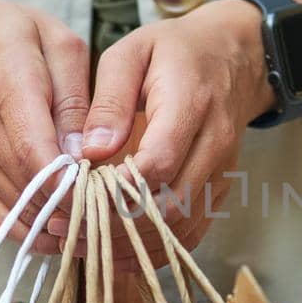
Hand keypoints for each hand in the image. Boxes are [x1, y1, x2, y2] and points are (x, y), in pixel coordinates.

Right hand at [0, 0, 90, 254]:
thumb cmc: (15, 35)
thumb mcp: (59, 44)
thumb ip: (74, 99)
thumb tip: (85, 154)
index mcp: (8, 85)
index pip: (34, 149)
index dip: (69, 183)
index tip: (104, 199)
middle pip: (29, 185)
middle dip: (76, 209)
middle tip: (120, 220)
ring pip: (19, 207)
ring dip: (61, 225)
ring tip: (104, 228)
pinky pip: (3, 217)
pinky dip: (37, 233)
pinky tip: (70, 234)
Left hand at [79, 0, 274, 263]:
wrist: (233, 57)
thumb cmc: (174, 52)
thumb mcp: (131, 54)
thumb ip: (110, 101)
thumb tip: (90, 151)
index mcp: (190, 104)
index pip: (159, 162)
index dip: (116, 188)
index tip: (74, 195)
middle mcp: (213, 144)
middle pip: (170, 204)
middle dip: (116, 224)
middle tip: (68, 227)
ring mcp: (221, 171)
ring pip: (181, 228)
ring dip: (132, 244)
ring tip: (85, 243)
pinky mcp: (219, 189)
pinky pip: (192, 233)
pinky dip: (155, 249)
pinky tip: (118, 250)